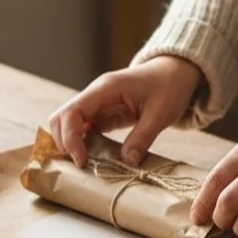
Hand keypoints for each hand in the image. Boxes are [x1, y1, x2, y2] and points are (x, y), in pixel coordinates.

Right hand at [48, 55, 203, 168]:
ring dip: (71, 143)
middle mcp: (96, 94)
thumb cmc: (169, 86)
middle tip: (79, 165)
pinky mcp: (104, 113)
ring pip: (70, 123)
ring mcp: (98, 103)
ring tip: (83, 165)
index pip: (73, 112)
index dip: (70, 138)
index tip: (81, 161)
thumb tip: (127, 162)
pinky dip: (84, 143)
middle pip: (62, 117)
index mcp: (106, 88)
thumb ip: (142, 137)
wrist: (176, 72)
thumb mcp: (161, 113)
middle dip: (63, 142)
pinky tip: (93, 158)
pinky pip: (86, 129)